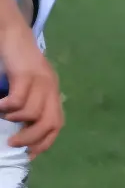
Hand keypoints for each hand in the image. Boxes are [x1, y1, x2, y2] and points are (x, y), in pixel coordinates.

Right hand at [0, 28, 62, 156]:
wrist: (13, 33)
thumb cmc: (17, 61)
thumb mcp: (28, 84)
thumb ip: (30, 102)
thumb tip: (21, 129)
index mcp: (53, 93)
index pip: (57, 124)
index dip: (45, 142)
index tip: (30, 154)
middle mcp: (51, 88)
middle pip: (49, 123)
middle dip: (31, 138)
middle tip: (13, 143)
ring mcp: (40, 81)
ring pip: (33, 113)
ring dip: (15, 119)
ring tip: (3, 116)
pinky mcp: (26, 74)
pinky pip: (19, 99)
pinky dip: (7, 106)